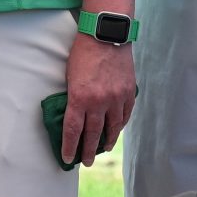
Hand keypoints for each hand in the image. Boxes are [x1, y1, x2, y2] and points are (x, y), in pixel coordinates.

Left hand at [62, 34, 136, 166]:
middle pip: (93, 134)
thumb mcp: (70, 76)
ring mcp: (116, 98)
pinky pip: (125, 115)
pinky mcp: (129, 93)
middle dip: (88, 151)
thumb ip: (74, 96)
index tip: (68, 158)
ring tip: (102, 149)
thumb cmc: (83, 52)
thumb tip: (74, 113)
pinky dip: (120, 125)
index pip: (73, 130)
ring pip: (112, 128)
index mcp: (79, 98)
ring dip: (106, 141)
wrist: (106, 35)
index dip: (70, 147)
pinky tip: (116, 130)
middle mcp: (99, 102)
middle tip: (86, 162)